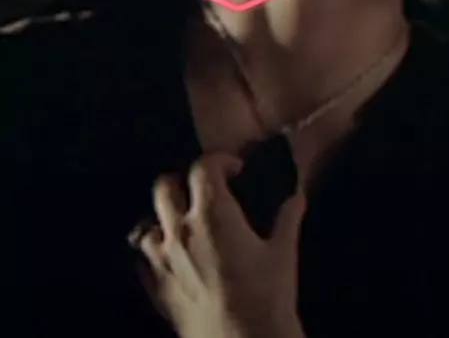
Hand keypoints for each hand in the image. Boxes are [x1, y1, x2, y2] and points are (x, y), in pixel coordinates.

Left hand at [129, 152, 306, 337]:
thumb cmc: (267, 298)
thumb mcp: (283, 254)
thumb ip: (287, 219)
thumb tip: (295, 197)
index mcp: (213, 213)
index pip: (203, 167)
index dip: (219, 161)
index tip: (236, 170)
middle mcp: (181, 229)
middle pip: (165, 185)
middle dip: (184, 181)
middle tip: (206, 192)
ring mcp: (163, 259)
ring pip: (148, 221)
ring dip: (164, 217)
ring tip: (185, 224)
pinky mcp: (156, 288)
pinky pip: (143, 259)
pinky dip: (154, 251)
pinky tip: (172, 257)